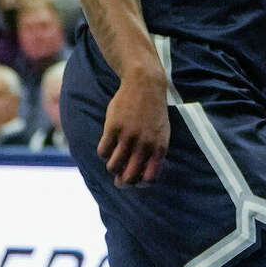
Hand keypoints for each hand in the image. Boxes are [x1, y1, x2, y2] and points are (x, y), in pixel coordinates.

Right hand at [97, 65, 169, 186]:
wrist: (145, 83)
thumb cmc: (153, 111)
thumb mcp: (162, 133)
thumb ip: (154, 154)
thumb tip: (141, 180)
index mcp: (159, 147)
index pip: (149, 179)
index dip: (140, 183)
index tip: (135, 177)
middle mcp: (144, 144)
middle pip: (128, 178)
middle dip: (122, 181)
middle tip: (118, 175)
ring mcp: (128, 135)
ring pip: (112, 167)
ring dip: (112, 166)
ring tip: (115, 156)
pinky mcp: (113, 127)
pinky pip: (103, 152)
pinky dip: (104, 152)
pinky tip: (109, 143)